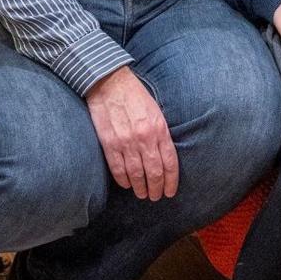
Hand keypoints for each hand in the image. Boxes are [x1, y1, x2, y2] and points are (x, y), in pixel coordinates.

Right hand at [85, 66, 178, 200]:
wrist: (109, 82)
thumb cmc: (135, 95)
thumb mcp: (156, 110)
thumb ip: (161, 132)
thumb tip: (164, 154)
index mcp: (159, 129)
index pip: (170, 163)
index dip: (171, 181)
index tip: (170, 192)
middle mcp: (144, 138)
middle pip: (154, 173)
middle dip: (157, 189)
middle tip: (156, 197)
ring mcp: (126, 142)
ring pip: (136, 175)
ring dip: (140, 188)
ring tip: (142, 194)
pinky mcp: (109, 143)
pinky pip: (118, 169)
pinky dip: (123, 180)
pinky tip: (127, 185)